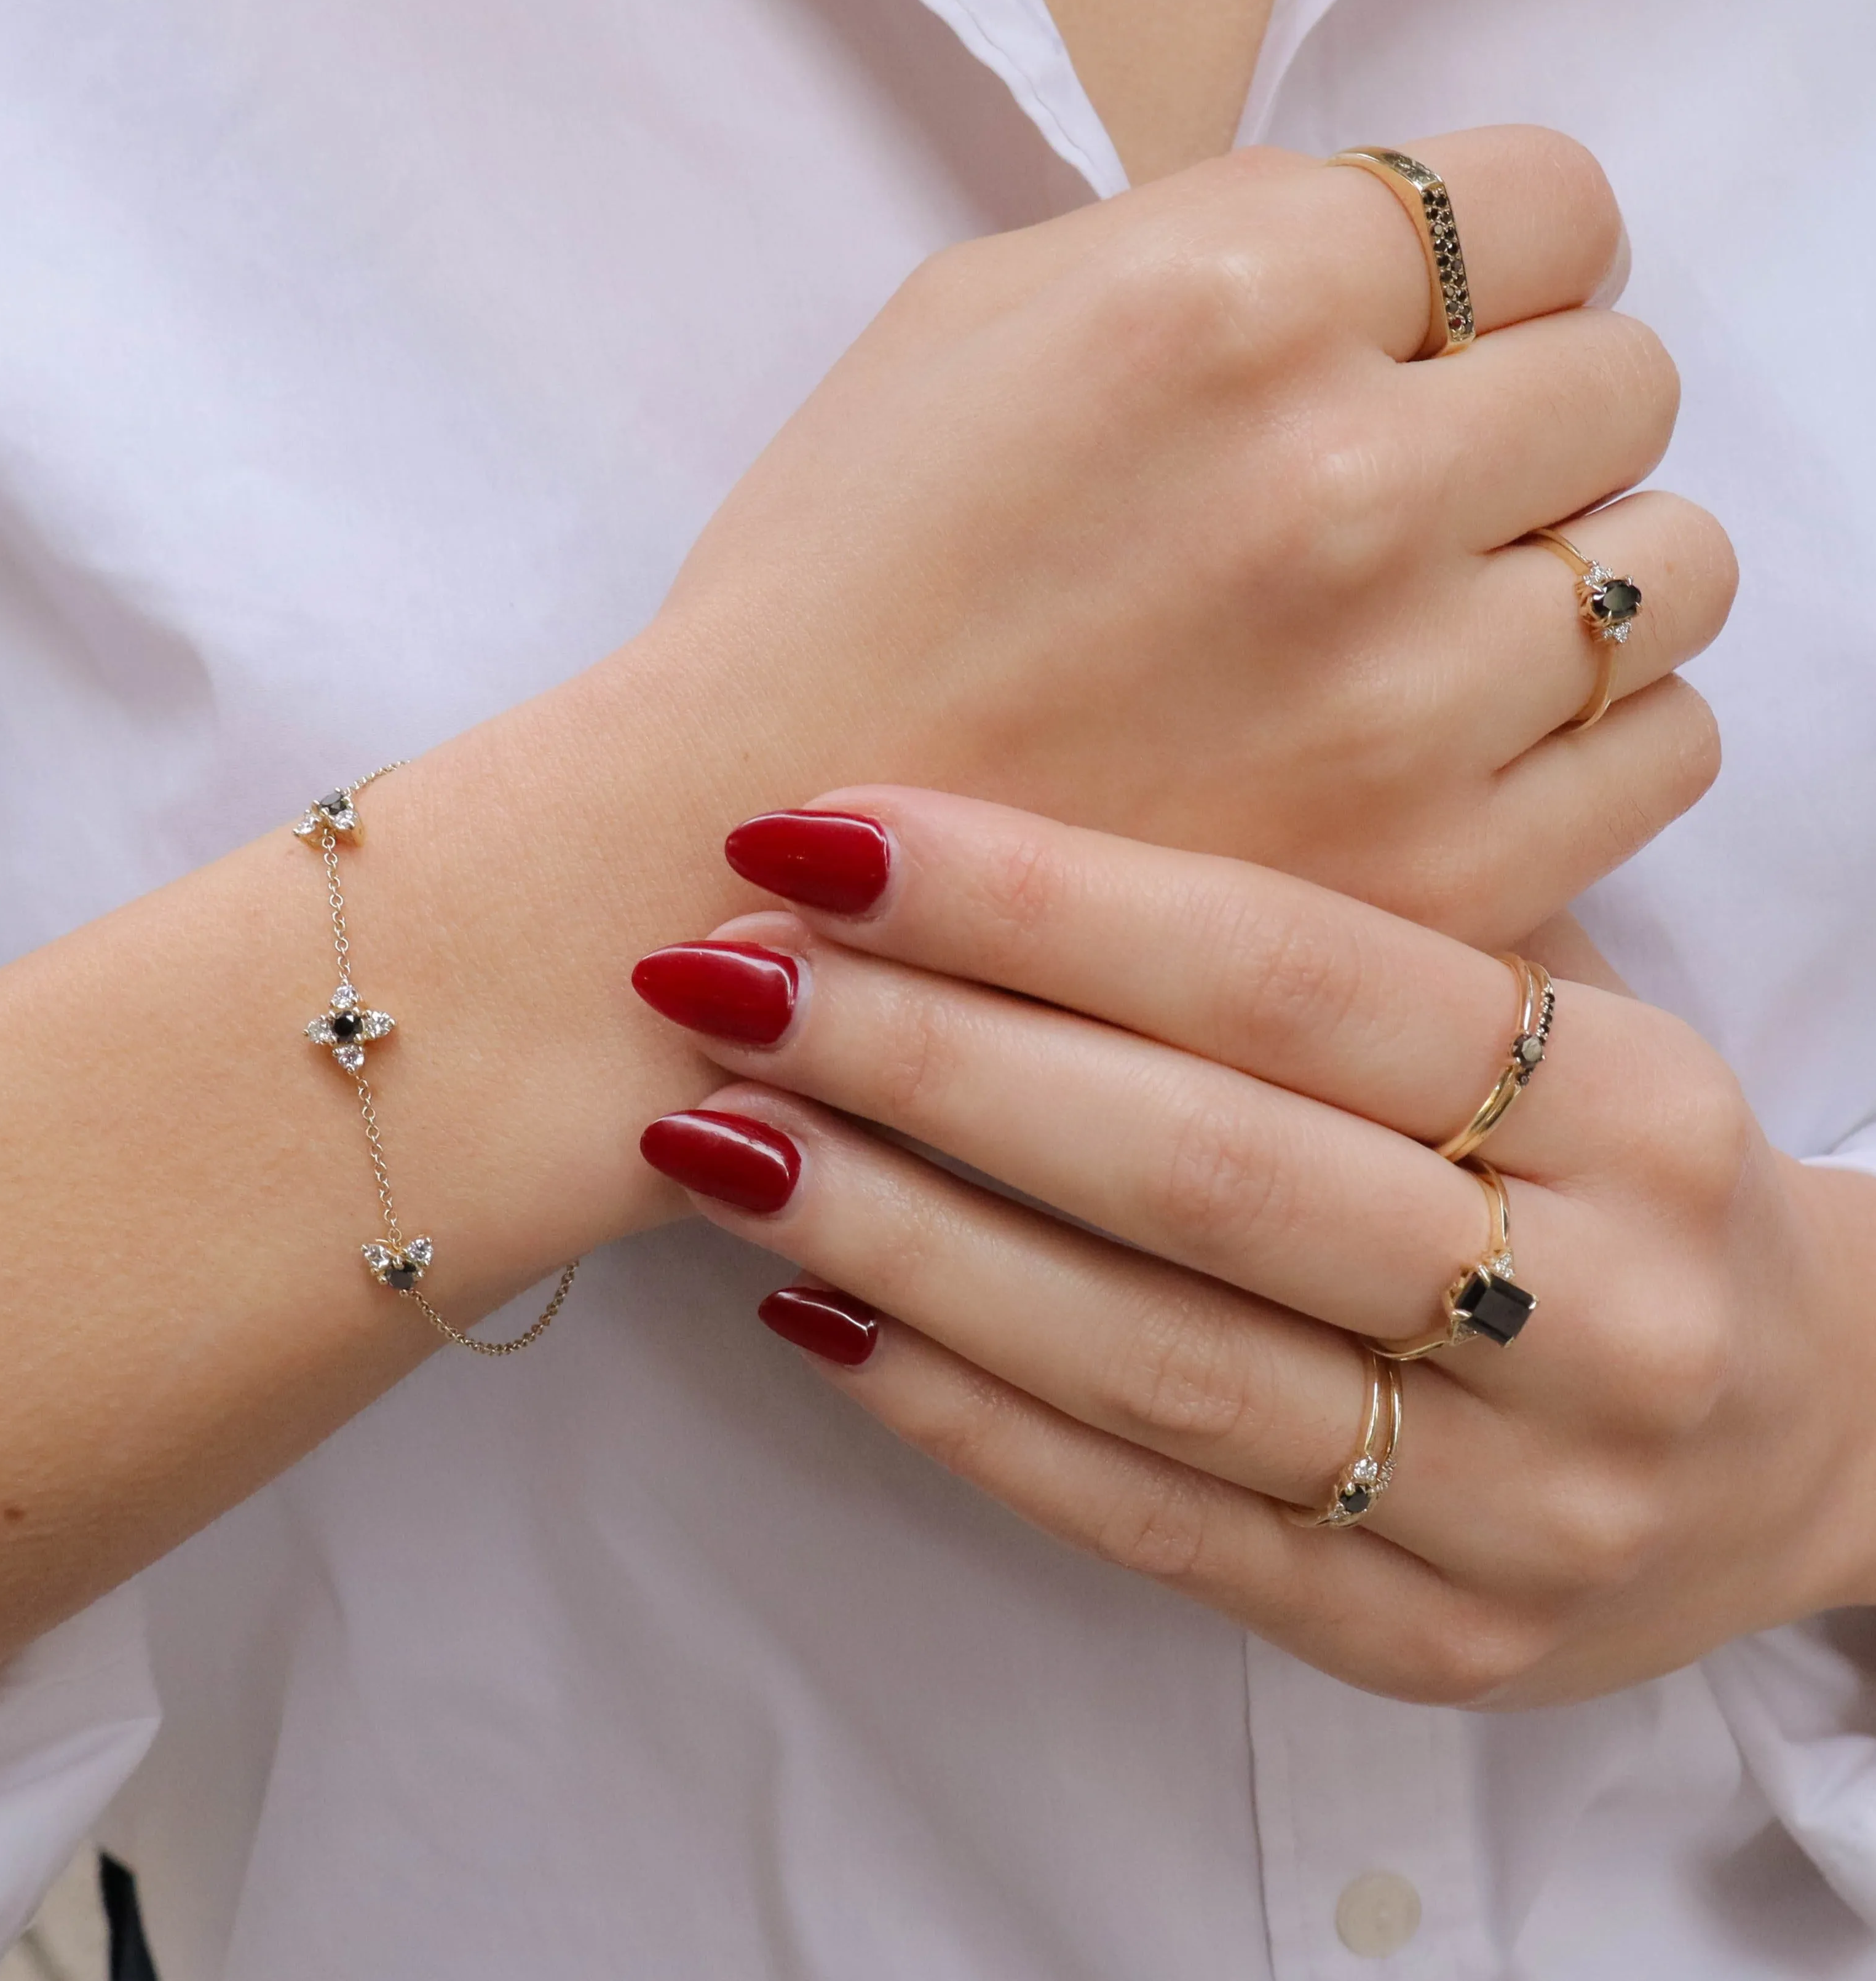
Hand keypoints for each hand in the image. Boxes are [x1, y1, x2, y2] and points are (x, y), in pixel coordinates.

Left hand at [630, 789, 1875, 1704]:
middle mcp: (1598, 1314)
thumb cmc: (1607, 1175)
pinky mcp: (1420, 1642)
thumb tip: (996, 840)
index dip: (1038, 901)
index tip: (824, 833)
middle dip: (929, 1059)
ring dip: (897, 1235)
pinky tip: (805, 1305)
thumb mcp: (1547, 1019)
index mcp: (1637, 1107)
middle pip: (1202, 1168)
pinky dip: (957, 1409)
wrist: (1812, 1437)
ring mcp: (1514, 1506)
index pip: (1290, 978)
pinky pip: (1147, 1519)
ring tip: (709, 1134)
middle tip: (719, 972)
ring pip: (1149, 1359)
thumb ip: (1344, 937)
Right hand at [643, 126, 1729, 947]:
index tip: (1429, 334)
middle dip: (1526, 416)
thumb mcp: (969, 320)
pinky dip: (1594, 728)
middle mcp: (1339, 486)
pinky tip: (1462, 736)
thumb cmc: (838, 581)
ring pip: (1669, 570)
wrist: (725, 851)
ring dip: (1575, 574)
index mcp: (1219, 305)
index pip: (1549, 202)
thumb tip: (1389, 251)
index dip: (1493, 266)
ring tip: (1438, 621)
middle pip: (1624, 379)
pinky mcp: (1432, 877)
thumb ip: (1212, 240)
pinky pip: (1659, 747)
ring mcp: (1400, 698)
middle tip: (1404, 489)